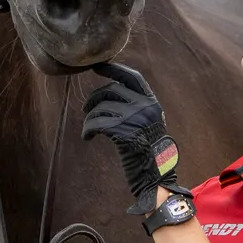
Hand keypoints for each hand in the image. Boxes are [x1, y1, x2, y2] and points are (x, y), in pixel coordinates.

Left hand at [83, 62, 182, 214]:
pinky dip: (88, 129)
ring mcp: (134, 118)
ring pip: (101, 107)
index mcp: (152, 102)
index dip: (114, 69)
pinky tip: (87, 137)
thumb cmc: (150, 152)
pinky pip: (97, 123)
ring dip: (89, 117)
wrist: (156, 175)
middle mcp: (145, 107)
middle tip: (86, 109)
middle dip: (94, 98)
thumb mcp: (150, 123)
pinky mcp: (123, 132)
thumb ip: (138, 107)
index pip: (132, 77)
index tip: (98, 67)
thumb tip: (114, 91)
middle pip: (111, 90)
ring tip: (88, 128)